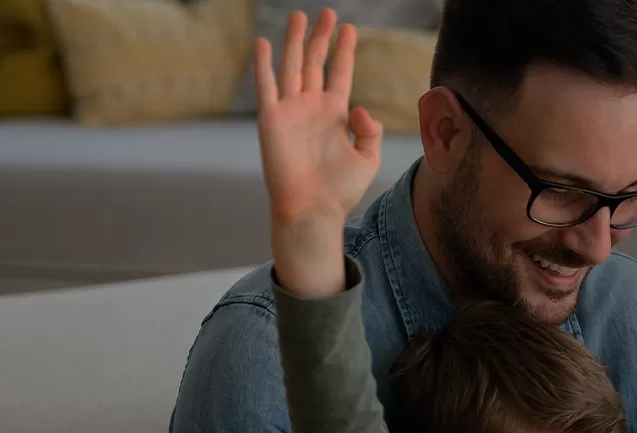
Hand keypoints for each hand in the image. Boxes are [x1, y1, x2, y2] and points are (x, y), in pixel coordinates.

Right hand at [255, 9, 382, 296]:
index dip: (345, 51)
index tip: (349, 29)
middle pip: (315, 62)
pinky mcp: (271, 120)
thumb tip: (360, 110)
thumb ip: (371, 131)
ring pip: (292, 66)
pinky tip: (265, 43)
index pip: (340, 73)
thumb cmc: (339, 191)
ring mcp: (290, 111)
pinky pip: (267, 86)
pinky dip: (265, 64)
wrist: (312, 210)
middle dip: (320, 37)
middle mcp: (311, 107)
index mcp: (335, 114)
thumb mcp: (368, 159)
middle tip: (327, 13)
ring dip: (294, 41)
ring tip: (299, 16)